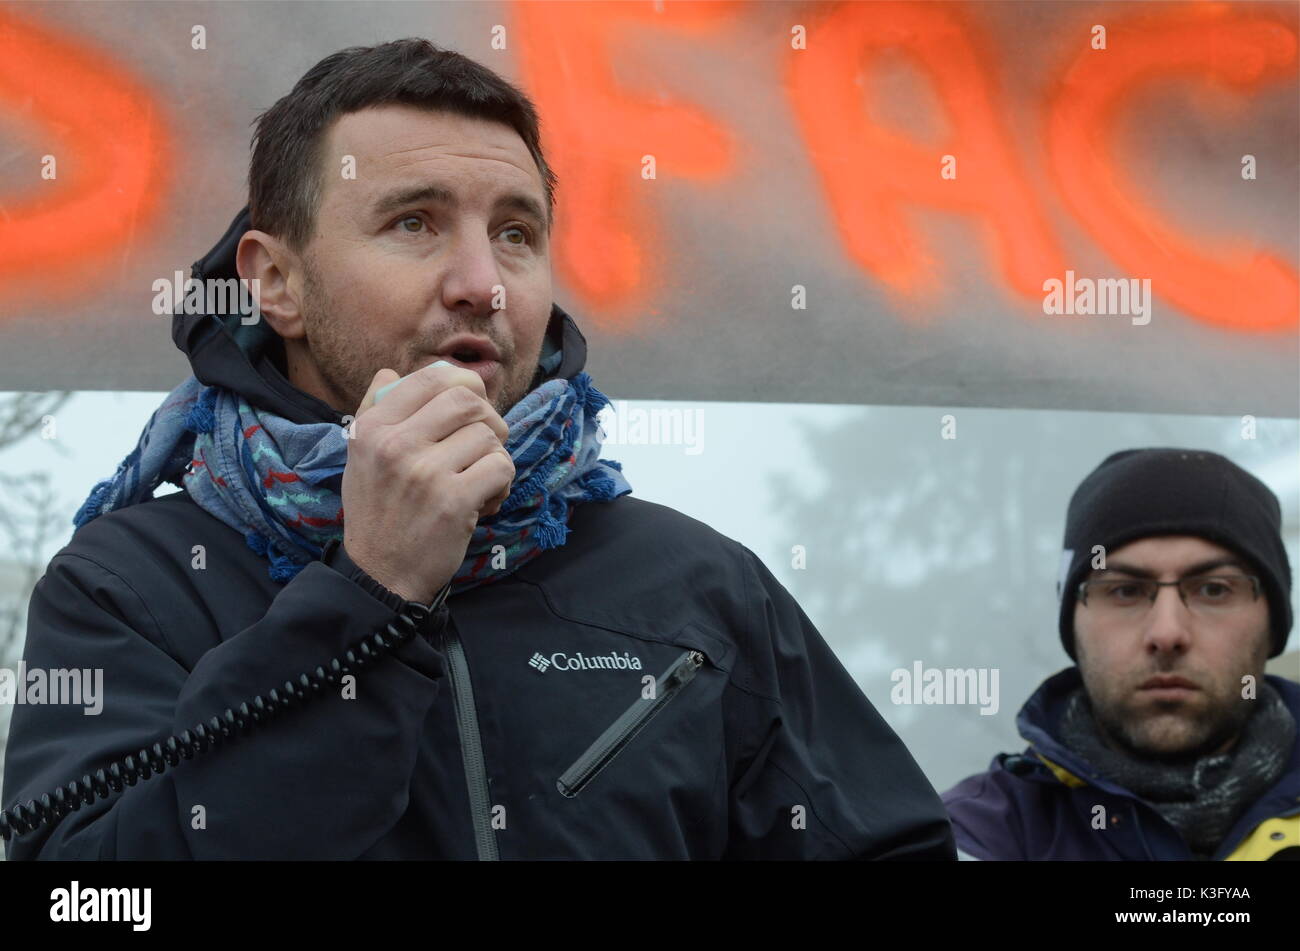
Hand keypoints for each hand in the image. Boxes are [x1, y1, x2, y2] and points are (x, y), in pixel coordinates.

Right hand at [339, 363, 513, 602]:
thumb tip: (391, 373)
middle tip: (484, 445)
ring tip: (479, 481)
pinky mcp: (454, 501)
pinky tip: (486, 502)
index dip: (465, 385)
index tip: (472, 407)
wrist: (380, 575)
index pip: (432, 378)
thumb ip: (373, 411)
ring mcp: (425, 473)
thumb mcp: (359, 457)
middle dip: (488, 419)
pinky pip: (502, 466)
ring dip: (494, 458)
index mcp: (373, 428)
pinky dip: (503, 483)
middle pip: (467, 401)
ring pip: (489, 436)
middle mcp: (395, 445)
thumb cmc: (377, 513)